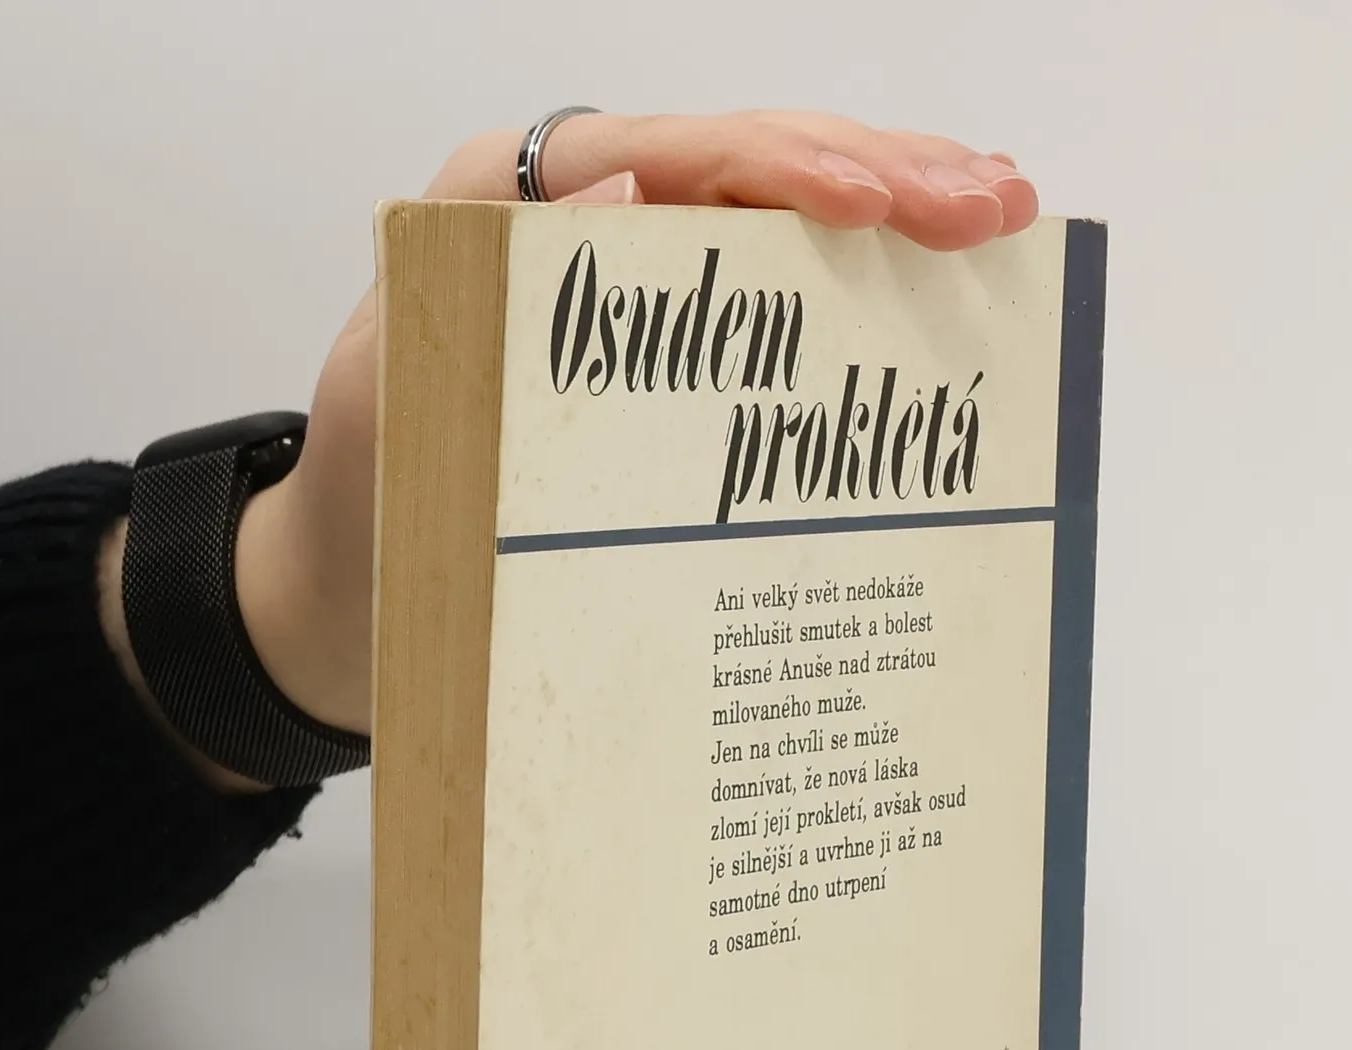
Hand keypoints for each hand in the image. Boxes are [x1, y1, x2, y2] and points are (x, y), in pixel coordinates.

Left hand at [104, 113, 1038, 787]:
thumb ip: (480, 302)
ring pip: (777, 223)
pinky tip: (937, 282)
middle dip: (879, 175)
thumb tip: (632, 187)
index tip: (879, 205)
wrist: (353, 593)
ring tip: (998, 216)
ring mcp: (633, 287)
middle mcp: (579, 226)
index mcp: (507, 211)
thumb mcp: (397, 402)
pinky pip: (767, 299)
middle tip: (992, 203)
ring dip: (893, 216)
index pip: (674, 155)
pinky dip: (856, 289)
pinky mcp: (664, 357)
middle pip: (749, 167)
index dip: (786, 167)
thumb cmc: (368, 507)